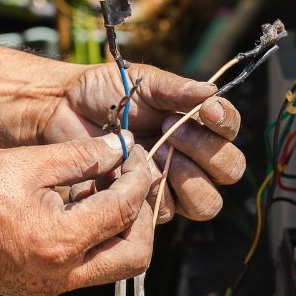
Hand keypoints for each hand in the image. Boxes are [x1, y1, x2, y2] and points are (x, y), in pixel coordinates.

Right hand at [0, 132, 153, 295]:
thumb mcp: (30, 162)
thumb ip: (83, 155)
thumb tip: (123, 147)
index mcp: (61, 241)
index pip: (125, 210)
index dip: (139, 178)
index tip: (137, 155)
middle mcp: (62, 274)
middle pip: (135, 255)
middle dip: (143, 217)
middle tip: (133, 182)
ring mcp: (51, 287)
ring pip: (113, 265)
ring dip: (121, 230)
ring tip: (107, 190)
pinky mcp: (40, 288)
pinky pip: (87, 269)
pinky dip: (97, 240)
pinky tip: (83, 207)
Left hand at [41, 63, 245, 221]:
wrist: (64, 111)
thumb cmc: (107, 92)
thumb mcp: (145, 83)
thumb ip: (178, 90)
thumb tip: (211, 93)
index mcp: (199, 125)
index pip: (230, 131)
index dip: (225, 124)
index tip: (206, 111)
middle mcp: (194, 158)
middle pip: (229, 171)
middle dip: (206, 152)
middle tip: (171, 131)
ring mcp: (172, 184)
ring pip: (206, 202)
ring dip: (186, 178)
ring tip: (155, 154)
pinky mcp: (147, 205)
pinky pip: (167, 211)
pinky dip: (152, 192)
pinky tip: (130, 171)